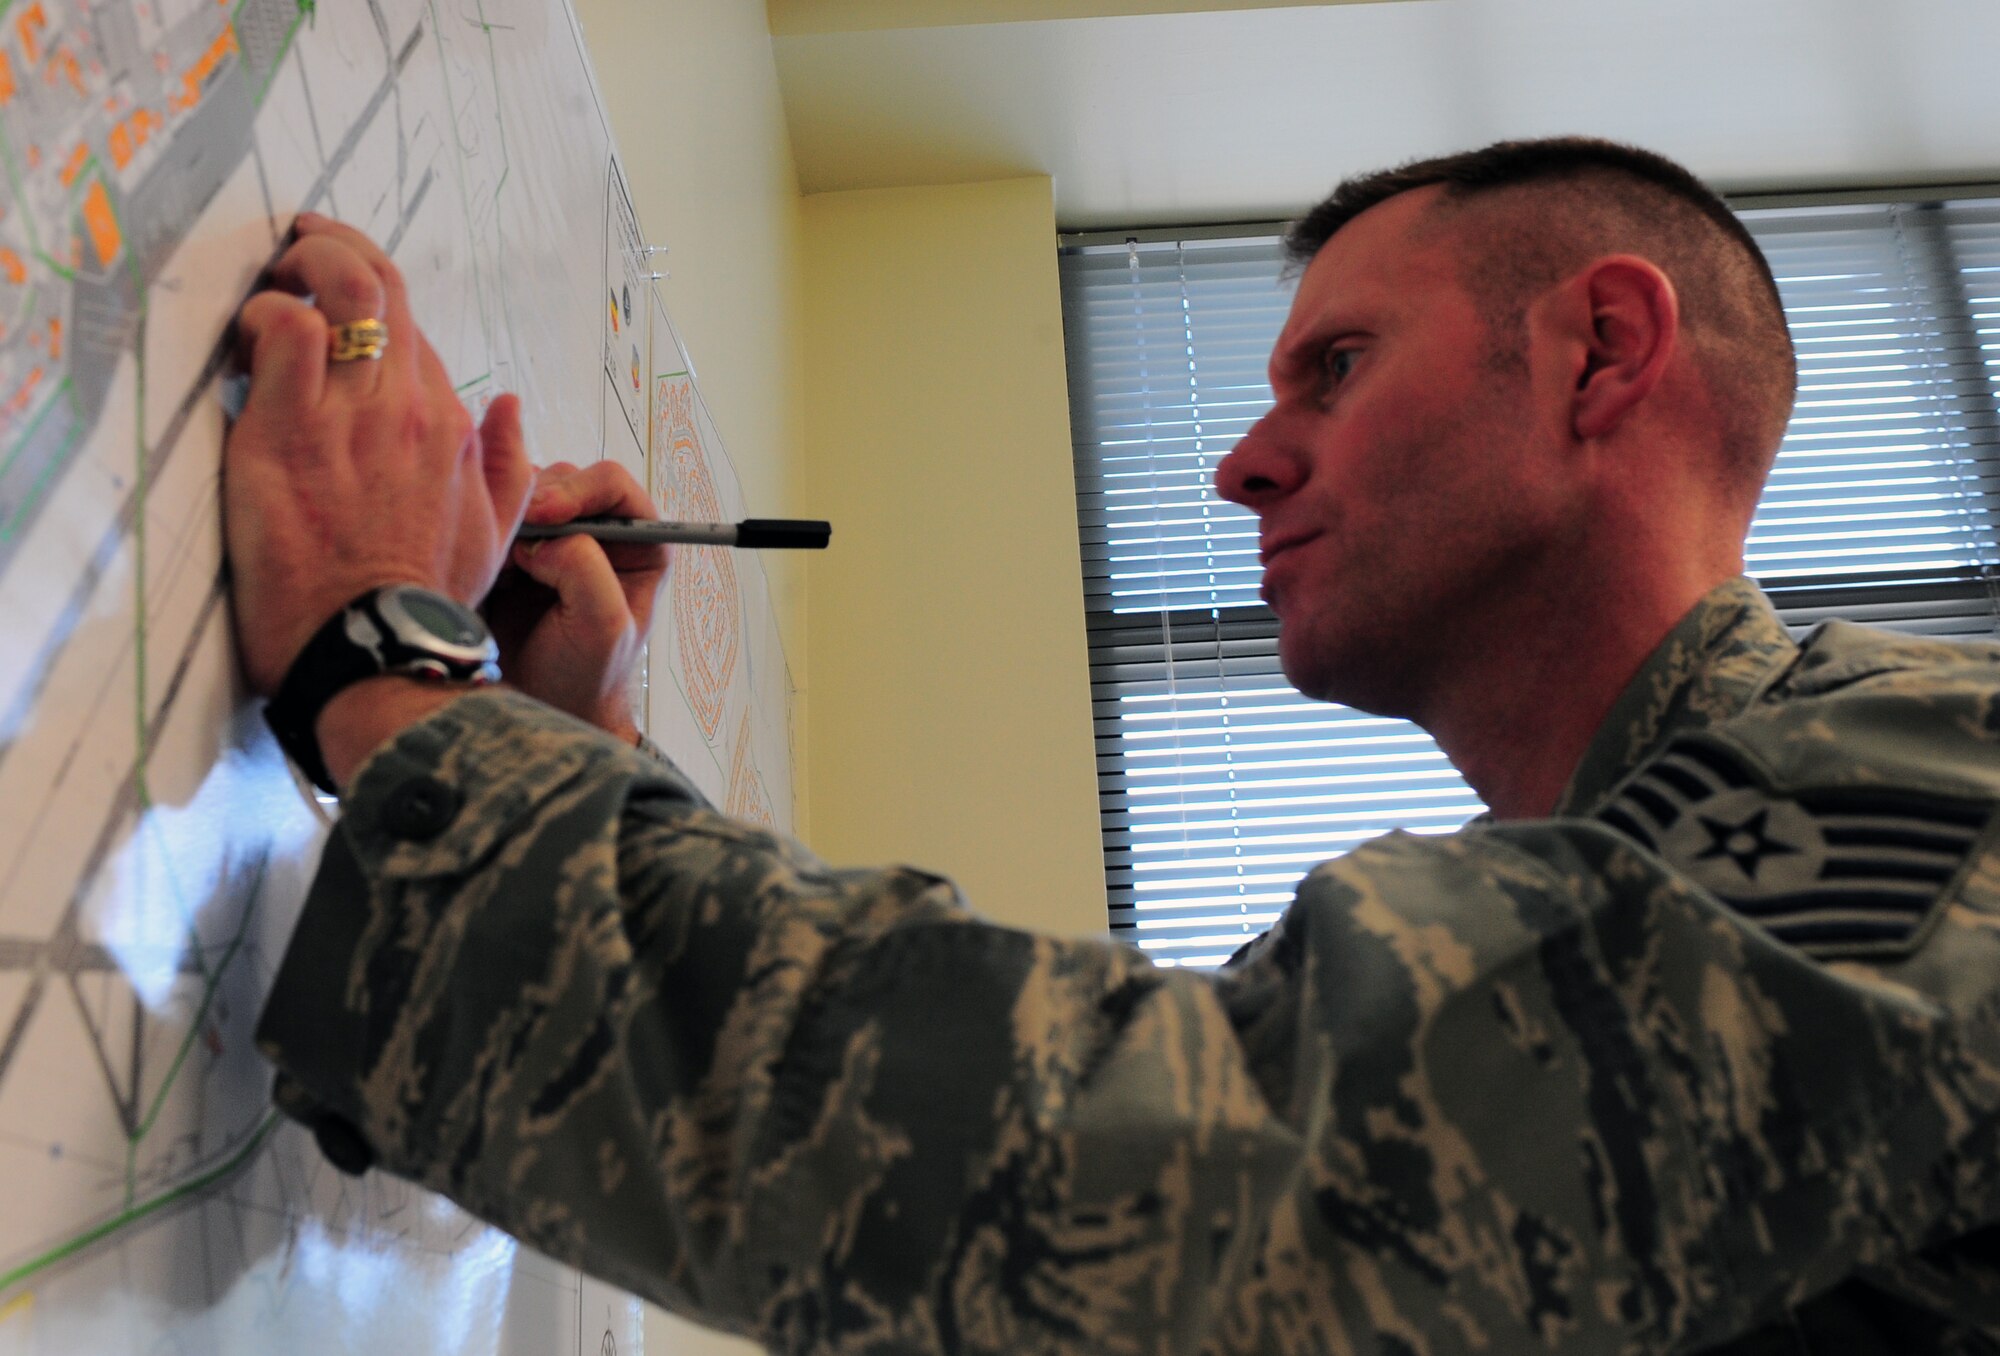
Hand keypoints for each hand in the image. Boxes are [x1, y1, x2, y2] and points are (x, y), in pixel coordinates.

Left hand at [222, 214, 532, 697]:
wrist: (377, 652)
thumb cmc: (423, 604)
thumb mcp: (492, 536)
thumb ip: (506, 466)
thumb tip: (509, 407)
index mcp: (453, 426)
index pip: (412, 329)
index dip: (367, 304)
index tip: (331, 305)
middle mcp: (409, 406)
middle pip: (379, 282)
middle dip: (329, 247)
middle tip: (294, 249)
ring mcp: (352, 414)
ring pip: (337, 286)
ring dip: (294, 267)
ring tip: (264, 282)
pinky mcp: (291, 431)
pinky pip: (283, 330)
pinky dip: (260, 318)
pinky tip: (243, 342)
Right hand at [482, 460, 669, 742]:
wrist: (543, 707)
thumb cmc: (587, 676)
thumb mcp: (602, 629)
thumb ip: (586, 572)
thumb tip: (545, 537)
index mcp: (640, 541)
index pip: (611, 484)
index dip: (576, 491)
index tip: (544, 516)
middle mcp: (598, 530)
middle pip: (561, 480)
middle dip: (533, 506)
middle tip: (511, 547)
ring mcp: (552, 537)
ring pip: (521, 494)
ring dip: (505, 518)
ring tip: (499, 566)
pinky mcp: (511, 550)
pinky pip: (490, 518)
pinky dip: (481, 532)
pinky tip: (482, 568)